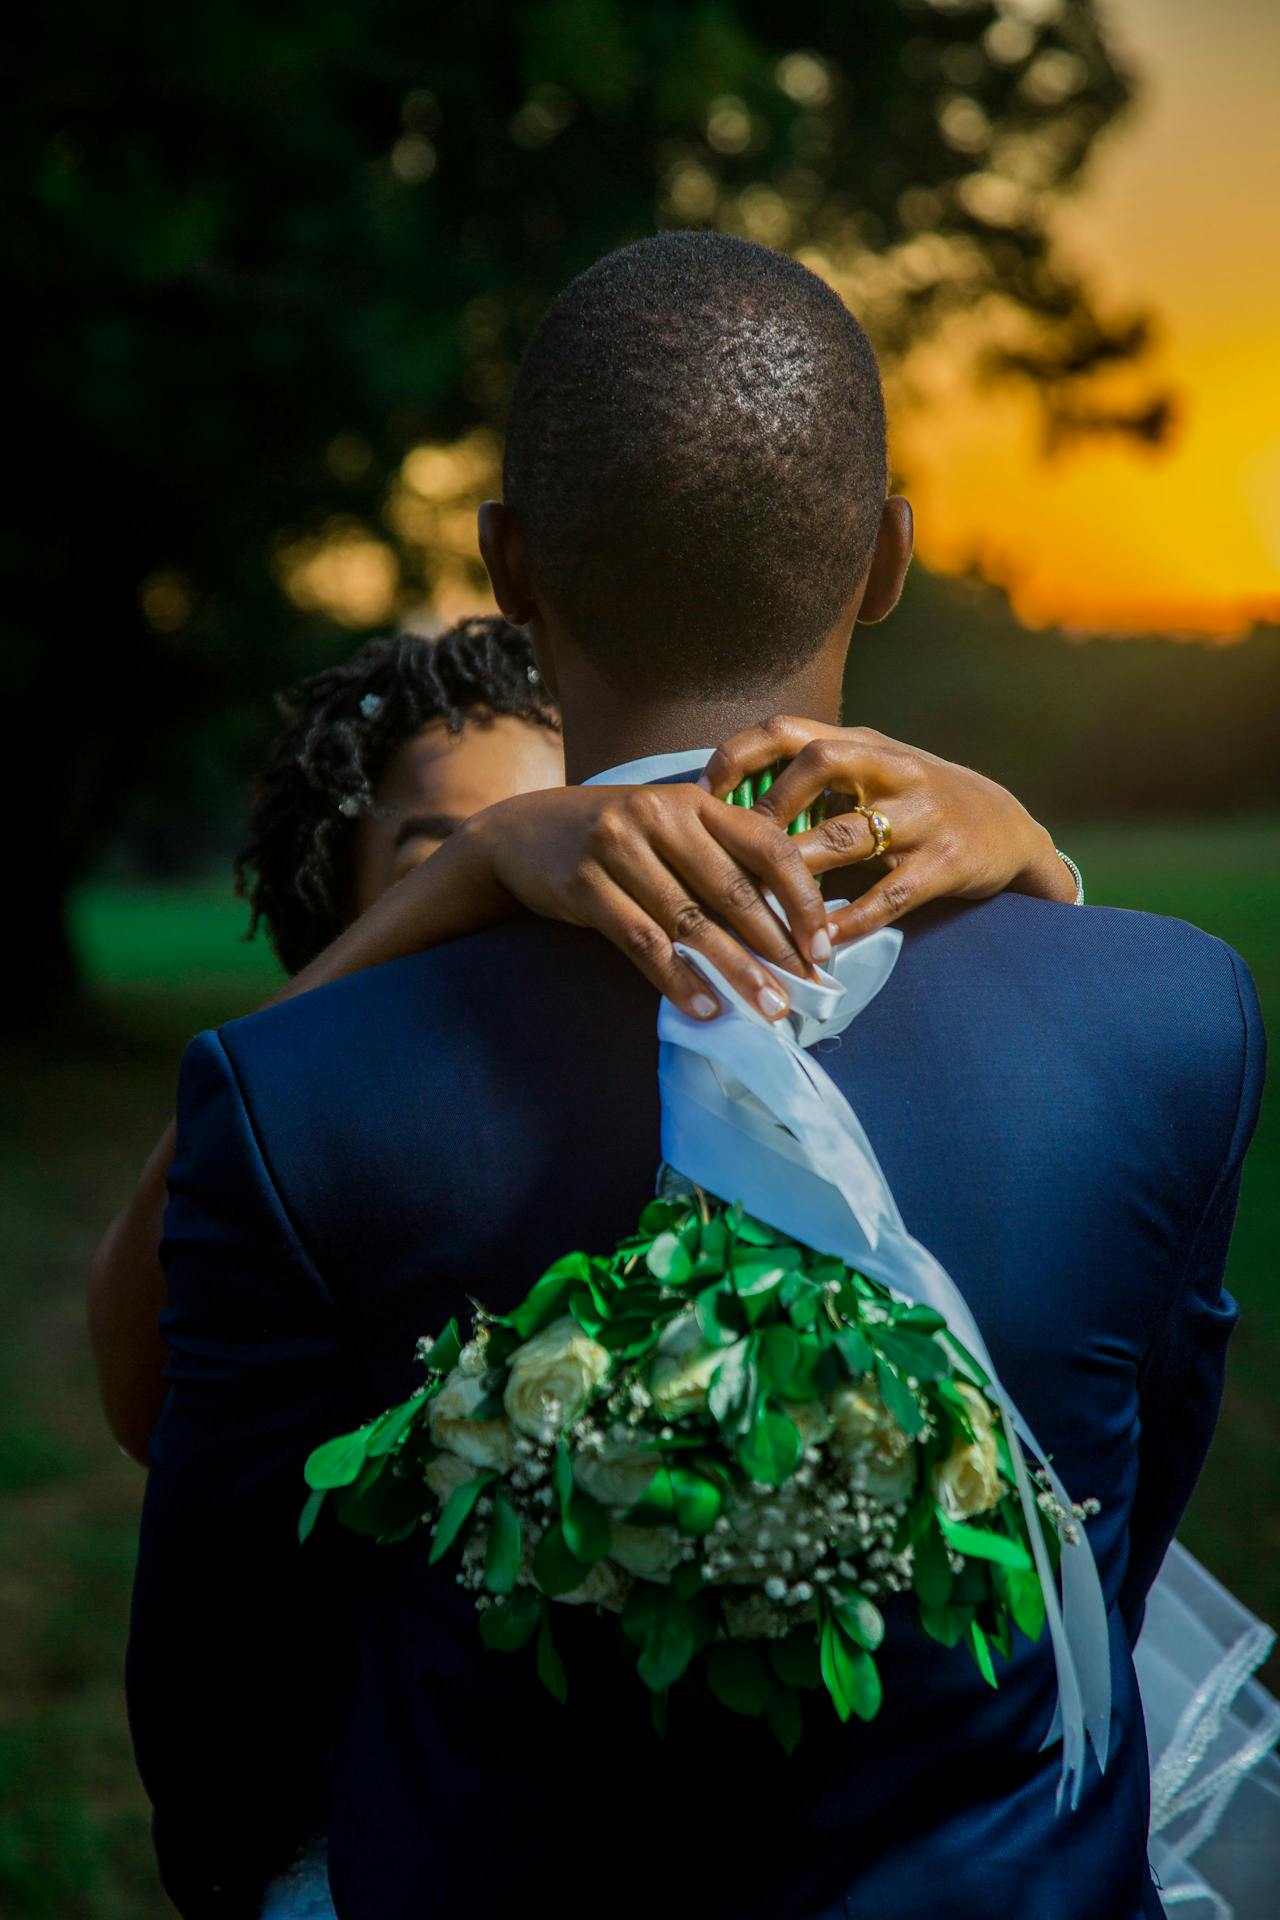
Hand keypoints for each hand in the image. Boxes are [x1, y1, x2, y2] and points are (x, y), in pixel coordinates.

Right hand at [467, 783, 836, 1022]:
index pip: (765, 844)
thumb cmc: (612, 838)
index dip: (801, 897)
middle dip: (775, 945)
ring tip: (766, 1007)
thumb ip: (718, 858)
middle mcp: (659, 815)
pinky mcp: (584, 883)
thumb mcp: (667, 828)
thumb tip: (787, 922)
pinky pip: (642, 941)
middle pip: (732, 889)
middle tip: (805, 990)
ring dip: (734, 970)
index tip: (823, 945)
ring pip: (690, 920)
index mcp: (693, 801)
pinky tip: (704, 1007)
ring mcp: (618, 847)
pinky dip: (676, 978)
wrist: (520, 832)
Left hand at [698, 716, 1076, 943]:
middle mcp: (891, 769)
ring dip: (794, 873)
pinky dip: (849, 921)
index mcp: (863, 744)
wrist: (1010, 830)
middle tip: (730, 851)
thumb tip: (728, 805)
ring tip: (756, 906)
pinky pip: (888, 896)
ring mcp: (921, 815)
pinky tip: (817, 942)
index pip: (786, 730)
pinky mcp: (944, 865)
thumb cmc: (919, 803)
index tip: (700, 796)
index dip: (736, 757)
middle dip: (767, 808)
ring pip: (846, 836)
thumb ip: (812, 779)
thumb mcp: (872, 772)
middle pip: (817, 764)